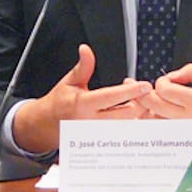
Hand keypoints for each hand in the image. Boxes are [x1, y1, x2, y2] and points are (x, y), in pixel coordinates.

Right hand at [10, 45, 152, 153]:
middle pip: (126, 115)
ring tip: (137, 101)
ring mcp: (97, 134)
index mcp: (83, 105)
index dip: (131, 91)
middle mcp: (91, 122)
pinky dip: (129, 123)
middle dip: (140, 102)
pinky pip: (121, 133)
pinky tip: (131, 113)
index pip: (112, 97)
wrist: (46, 126)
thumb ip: (83, 67)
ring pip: (126, 125)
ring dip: (136, 113)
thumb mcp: (69, 82)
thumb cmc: (58, 103)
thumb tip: (86, 50)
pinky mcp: (101, 141)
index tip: (145, 85)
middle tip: (143, 91)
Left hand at [143, 63, 191, 153]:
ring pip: (154, 122)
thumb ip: (191, 71)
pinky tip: (157, 114)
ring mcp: (185, 132)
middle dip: (147, 95)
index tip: (167, 81)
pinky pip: (161, 131)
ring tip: (151, 101)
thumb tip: (172, 76)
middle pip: (154, 106)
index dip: (161, 82)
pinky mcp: (184, 141)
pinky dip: (155, 122)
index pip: (165, 90)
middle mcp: (189, 119)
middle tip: (151, 90)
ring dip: (148, 110)